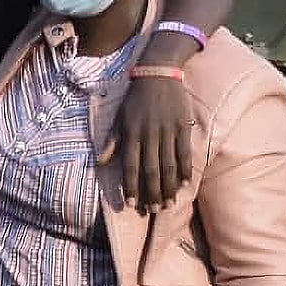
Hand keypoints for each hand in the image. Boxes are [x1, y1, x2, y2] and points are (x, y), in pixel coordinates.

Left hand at [101, 76, 193, 210]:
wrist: (157, 75)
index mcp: (131, 134)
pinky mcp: (182, 127)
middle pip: (151, 170)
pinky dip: (186, 169)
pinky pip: (185, 153)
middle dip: (151, 193)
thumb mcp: (119, 118)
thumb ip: (112, 141)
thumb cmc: (135, 99)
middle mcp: (149, 136)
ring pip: (168, 165)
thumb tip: (100, 162)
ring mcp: (167, 132)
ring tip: (167, 204)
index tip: (132, 204)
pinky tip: (185, 184)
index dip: (131, 186)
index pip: (130, 166)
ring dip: (168, 187)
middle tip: (153, 210)